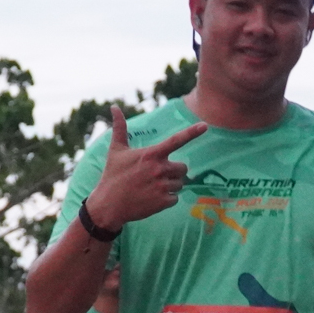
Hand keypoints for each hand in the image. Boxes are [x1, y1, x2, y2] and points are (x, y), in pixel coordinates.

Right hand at [84, 105, 207, 229]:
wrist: (108, 205)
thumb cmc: (112, 175)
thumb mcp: (116, 150)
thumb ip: (120, 128)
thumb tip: (114, 107)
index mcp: (151, 154)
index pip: (176, 140)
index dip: (192, 132)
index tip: (205, 125)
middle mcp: (159, 169)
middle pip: (182, 168)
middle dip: (173, 171)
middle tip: (156, 176)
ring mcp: (162, 186)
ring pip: (180, 184)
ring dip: (170, 186)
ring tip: (151, 188)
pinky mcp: (163, 201)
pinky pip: (175, 198)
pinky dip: (167, 200)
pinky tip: (152, 199)